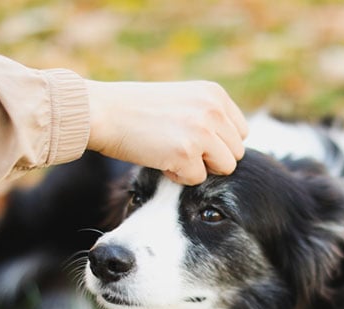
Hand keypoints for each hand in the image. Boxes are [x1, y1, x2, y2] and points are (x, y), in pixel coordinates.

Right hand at [86, 80, 247, 184]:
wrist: (102, 112)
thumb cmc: (136, 109)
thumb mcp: (182, 101)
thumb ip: (209, 117)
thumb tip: (232, 149)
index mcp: (215, 94)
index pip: (240, 131)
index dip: (219, 144)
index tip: (195, 143)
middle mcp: (213, 110)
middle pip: (236, 153)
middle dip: (212, 159)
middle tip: (181, 151)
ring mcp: (201, 132)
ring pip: (224, 168)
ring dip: (199, 168)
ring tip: (172, 154)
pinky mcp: (186, 153)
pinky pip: (197, 179)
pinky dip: (178, 176)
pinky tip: (159, 159)